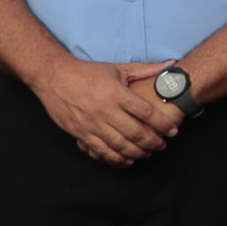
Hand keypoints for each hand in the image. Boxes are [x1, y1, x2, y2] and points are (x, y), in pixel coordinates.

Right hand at [33, 58, 179, 165]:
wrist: (53, 76)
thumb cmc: (86, 72)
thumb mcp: (117, 69)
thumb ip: (145, 70)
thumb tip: (170, 65)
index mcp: (116, 93)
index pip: (146, 113)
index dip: (163, 124)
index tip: (173, 130)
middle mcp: (105, 110)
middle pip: (136, 133)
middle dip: (153, 142)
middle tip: (162, 145)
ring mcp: (92, 124)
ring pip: (120, 146)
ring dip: (137, 153)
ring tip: (147, 153)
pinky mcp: (80, 133)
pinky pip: (101, 151)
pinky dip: (116, 159)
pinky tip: (126, 160)